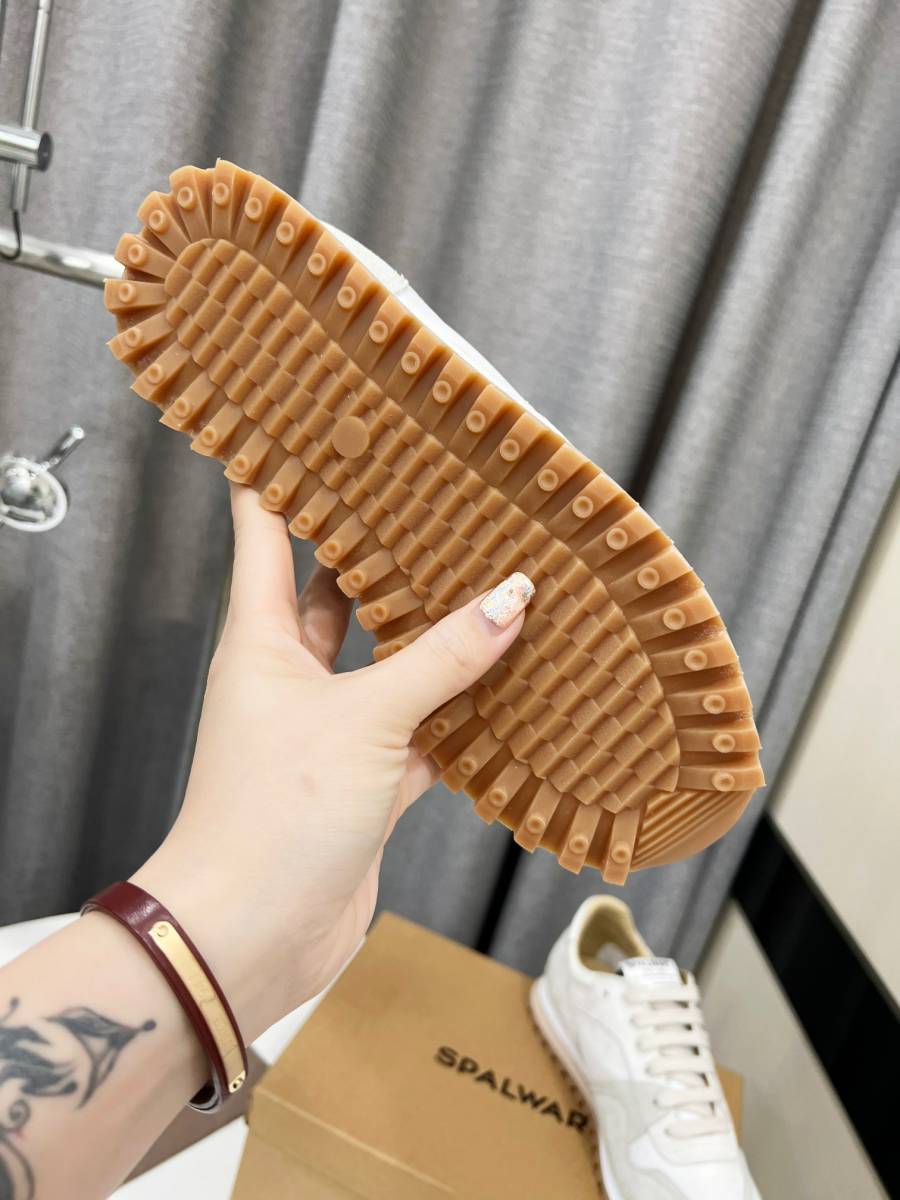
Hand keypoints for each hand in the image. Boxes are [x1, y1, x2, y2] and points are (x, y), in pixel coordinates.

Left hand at [133, 484, 531, 1039]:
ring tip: (485, 582)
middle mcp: (291, 676)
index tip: (321, 431)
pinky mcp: (364, 780)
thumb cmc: (270, 817)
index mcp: (261, 638)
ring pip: (388, 662)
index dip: (286, 479)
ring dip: (432, 635)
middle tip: (433, 504)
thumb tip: (509, 598)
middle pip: (337, 593)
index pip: (265, 533)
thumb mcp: (364, 719)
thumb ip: (441, 658)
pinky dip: (458, 713)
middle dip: (381, 552)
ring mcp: (330, 728)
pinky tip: (502, 687)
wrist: (253, 933)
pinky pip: (420, 729)